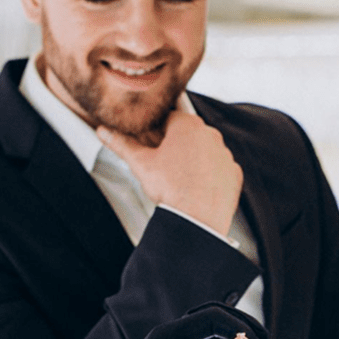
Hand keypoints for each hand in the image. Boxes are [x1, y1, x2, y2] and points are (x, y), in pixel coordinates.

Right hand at [98, 111, 241, 236]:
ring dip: (191, 158)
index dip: (154, 131)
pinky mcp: (233, 173)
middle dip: (173, 144)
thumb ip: (122, 144)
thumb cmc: (171, 189)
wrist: (196, 220)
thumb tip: (105, 132)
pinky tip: (194, 185)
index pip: (167, 118)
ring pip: (203, 150)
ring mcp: (224, 154)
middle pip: (186, 133)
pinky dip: (208, 174)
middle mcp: (210, 135)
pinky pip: (218, 168)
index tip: (149, 143)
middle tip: (161, 163)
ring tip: (177, 177)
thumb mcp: (141, 163)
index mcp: (187, 125)